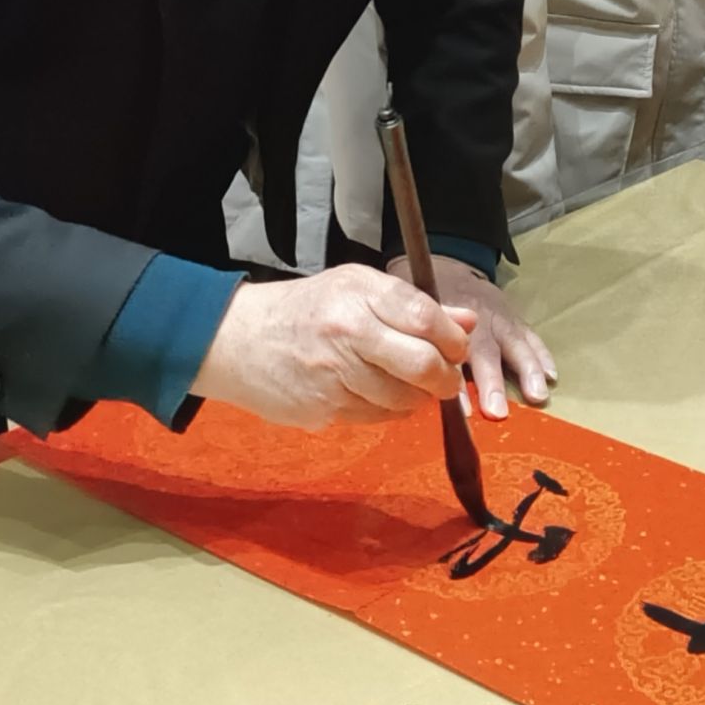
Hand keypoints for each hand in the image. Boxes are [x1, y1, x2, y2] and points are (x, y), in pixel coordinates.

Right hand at [192, 266, 478, 429]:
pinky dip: (387, 411)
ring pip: (403, 399)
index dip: (453, 339)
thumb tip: (468, 321)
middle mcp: (347, 333)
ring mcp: (333, 376)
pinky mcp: (321, 410)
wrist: (236, 339)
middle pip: (422, 364)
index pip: (426, 318)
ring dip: (418, 399)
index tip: (459, 349)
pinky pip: (375, 417)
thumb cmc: (306, 309)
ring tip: (409, 386)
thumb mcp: (357, 287)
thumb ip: (415, 305)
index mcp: (359, 294)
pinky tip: (376, 395)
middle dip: (446, 378)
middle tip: (448, 380)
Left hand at [387, 255, 554, 420]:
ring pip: (515, 344)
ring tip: (536, 395)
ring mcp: (500, 318)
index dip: (455, 381)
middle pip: (486, 352)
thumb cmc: (425, 299)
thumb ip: (417, 342)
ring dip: (527, 371)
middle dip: (493, 383)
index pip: (451, 354)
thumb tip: (412, 384)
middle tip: (497, 411)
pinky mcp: (515, 319)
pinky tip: (551, 376)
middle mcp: (477, 320)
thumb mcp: (411, 314)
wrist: (448, 266)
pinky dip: (542, 356)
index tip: (458, 407)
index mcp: (448, 320)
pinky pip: (530, 337)